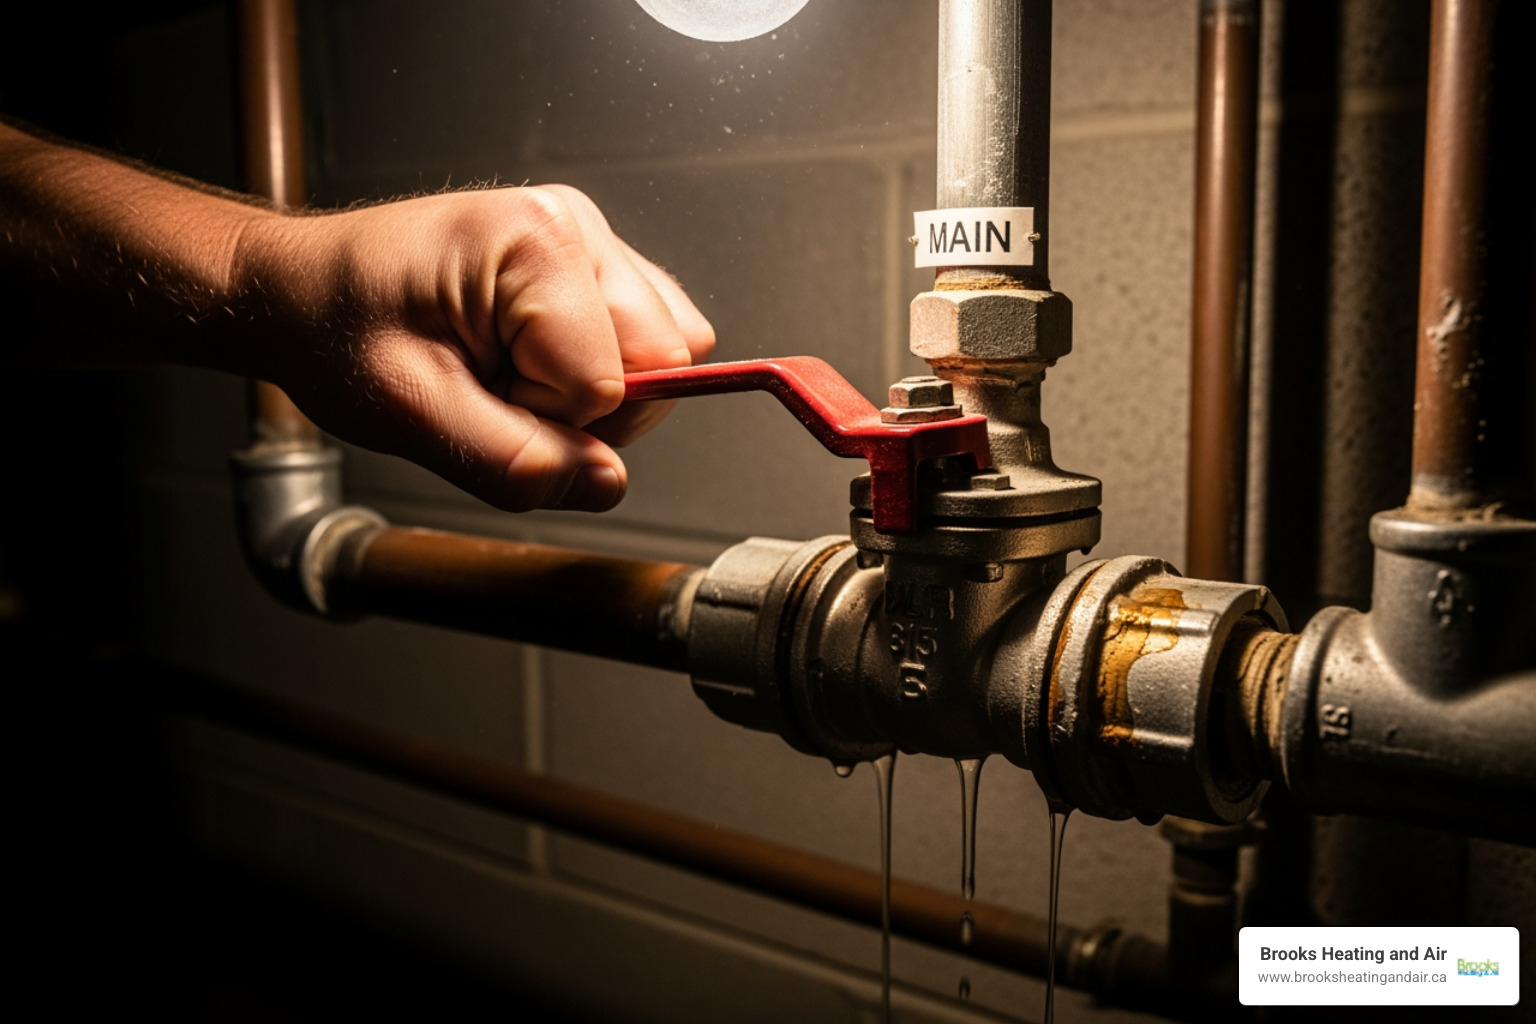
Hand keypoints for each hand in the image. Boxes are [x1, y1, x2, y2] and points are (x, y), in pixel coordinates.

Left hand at [239, 184, 714, 511]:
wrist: (305, 292)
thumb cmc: (340, 328)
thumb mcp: (409, 413)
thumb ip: (512, 460)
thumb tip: (605, 484)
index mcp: (533, 241)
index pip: (610, 382)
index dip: (548, 419)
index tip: (479, 400)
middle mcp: (576, 226)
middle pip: (662, 360)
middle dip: (583, 407)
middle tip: (493, 390)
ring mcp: (591, 240)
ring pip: (667, 353)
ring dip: (593, 391)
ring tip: (506, 372)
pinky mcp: (591, 265)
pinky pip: (647, 342)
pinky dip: (598, 372)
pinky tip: (529, 361)